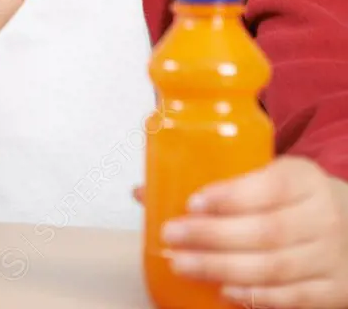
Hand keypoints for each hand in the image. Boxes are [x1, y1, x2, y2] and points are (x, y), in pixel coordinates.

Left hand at [134, 157, 347, 306]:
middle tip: (172, 236)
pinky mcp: (332, 291)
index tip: (192, 203)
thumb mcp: (274, 175)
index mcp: (304, 178)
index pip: (269, 186)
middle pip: (265, 232)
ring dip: (222, 268)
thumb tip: (144, 192)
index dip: (230, 197)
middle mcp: (322, 216)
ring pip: (273, 268)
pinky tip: (224, 290)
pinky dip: (255, 296)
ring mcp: (329, 257)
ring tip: (182, 264)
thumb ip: (220, 183)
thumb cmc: (298, 199)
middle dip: (213, 237)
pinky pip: (291, 298)